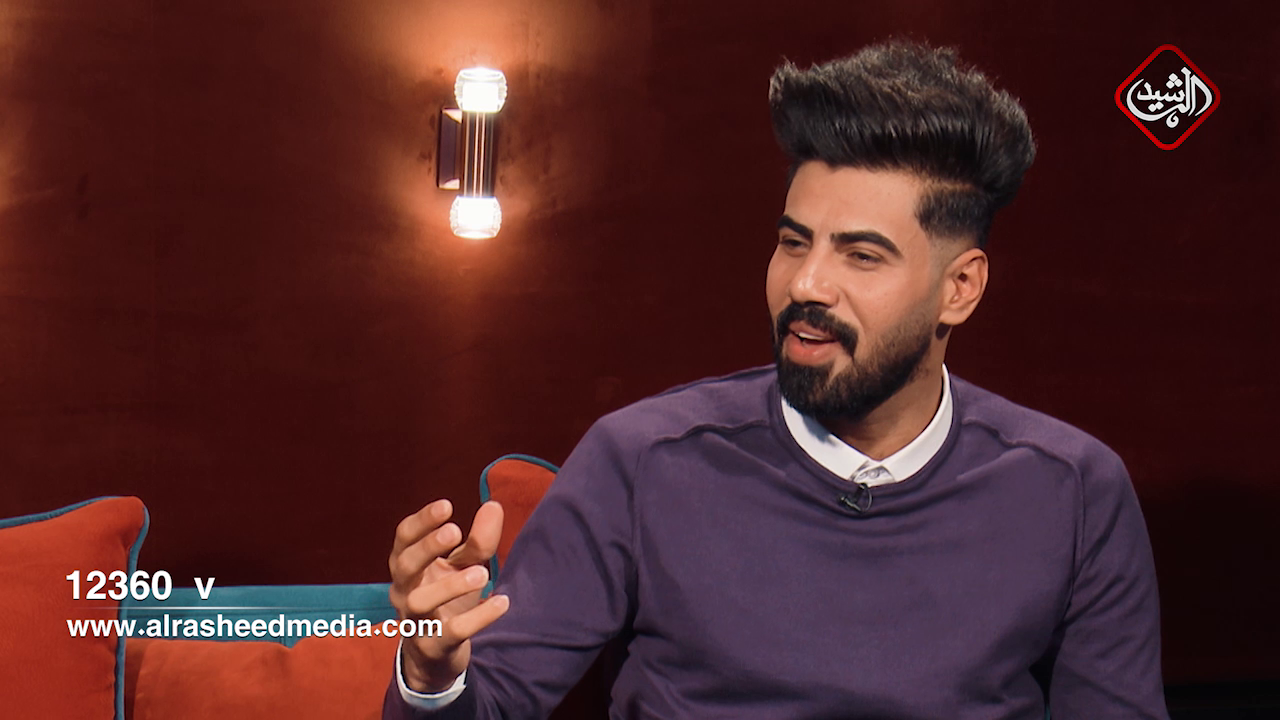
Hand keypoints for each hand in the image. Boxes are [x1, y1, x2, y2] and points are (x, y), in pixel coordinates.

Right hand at [389, 499, 507, 692]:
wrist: (434, 655)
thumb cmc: (446, 599)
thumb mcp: (463, 567)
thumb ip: (477, 540)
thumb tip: (494, 506)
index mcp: (407, 565)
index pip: (404, 537)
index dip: (422, 521)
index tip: (447, 506)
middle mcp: (404, 590)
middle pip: (405, 565)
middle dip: (428, 547)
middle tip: (455, 531)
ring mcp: (415, 620)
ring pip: (420, 602)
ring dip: (450, 586)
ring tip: (482, 574)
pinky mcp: (433, 646)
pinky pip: (452, 632)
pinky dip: (478, 618)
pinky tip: (502, 602)